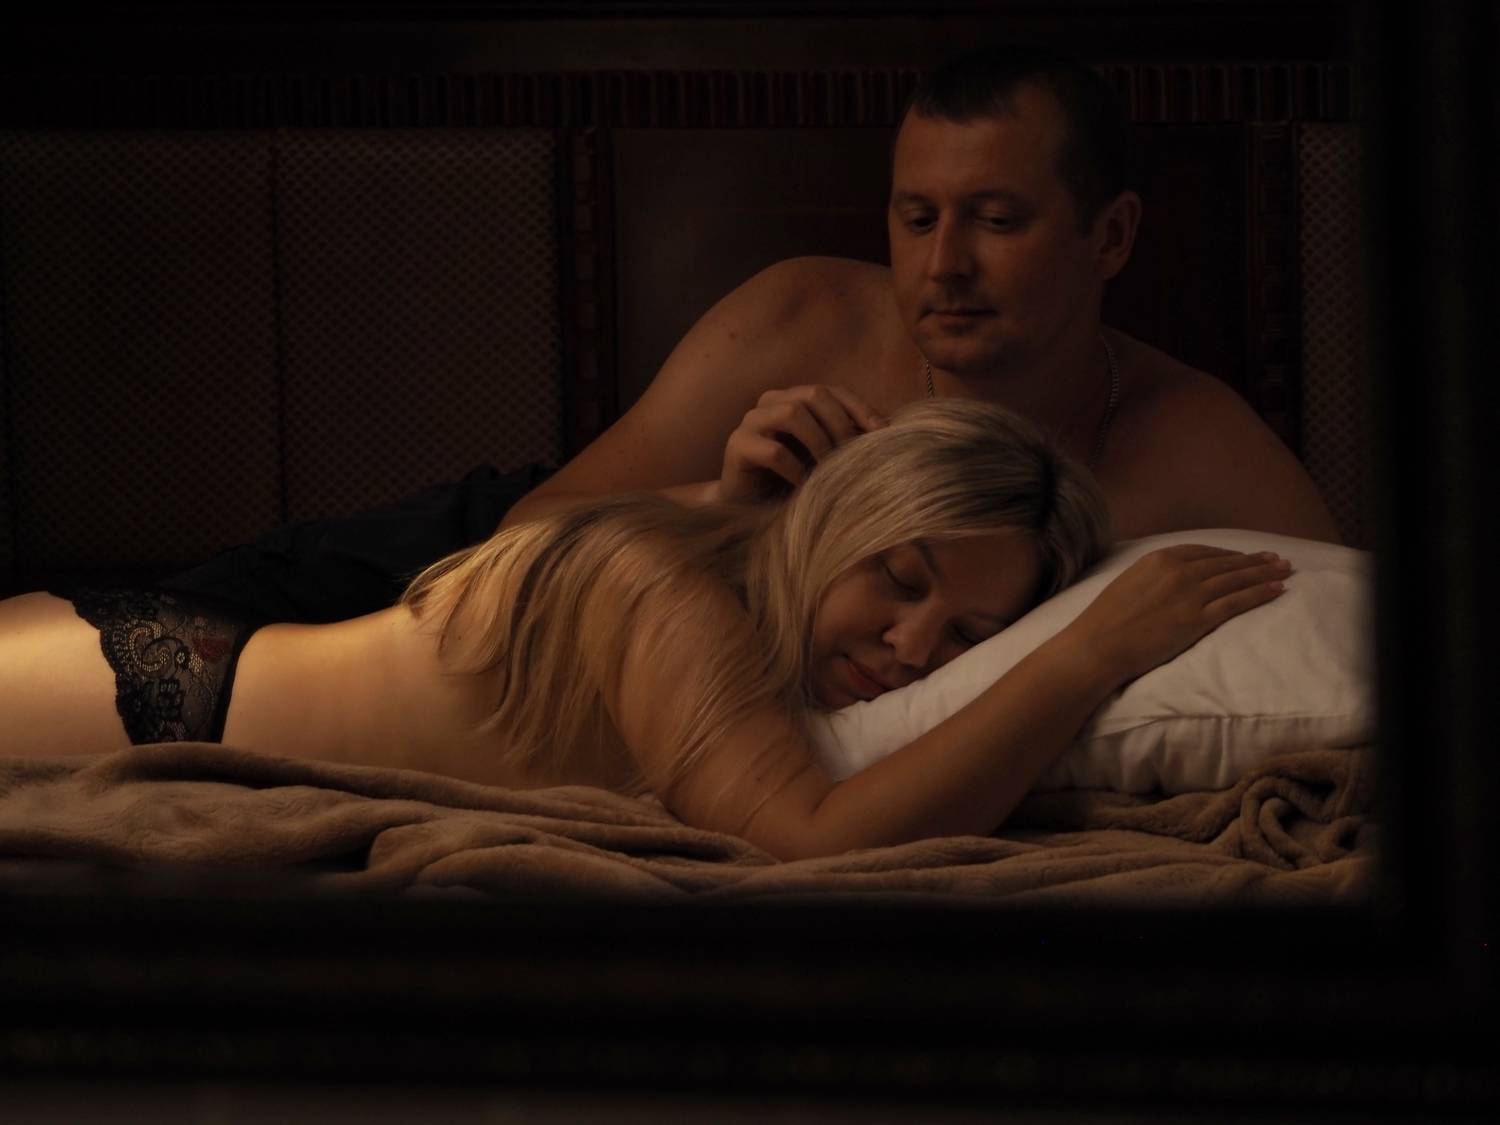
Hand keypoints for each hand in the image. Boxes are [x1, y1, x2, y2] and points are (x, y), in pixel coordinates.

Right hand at [717, 385, 886, 502]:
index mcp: (794, 399)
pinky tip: (805, 486)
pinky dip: (796, 469)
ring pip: (791, 413)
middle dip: (840, 424)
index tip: (883, 433)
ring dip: (819, 442)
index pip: (833, 391)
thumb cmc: (792, 481)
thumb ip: (845, 440)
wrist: (749, 508)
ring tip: (829, 470)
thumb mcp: (824, 457)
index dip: (859, 408)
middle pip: (813, 394)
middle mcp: (771, 402)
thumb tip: (888, 433)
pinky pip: (773, 451)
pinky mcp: (737, 447)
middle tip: (855, 455)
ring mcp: (751, 422)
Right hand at [1062, 545, 1292, 689]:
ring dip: (1264, 574)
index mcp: (1160, 558)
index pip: (1205, 552)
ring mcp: (1190, 594)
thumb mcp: (1128, 582)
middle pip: (1226, 563)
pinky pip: (1236, 602)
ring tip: (1284, 571)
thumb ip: (1153, 576)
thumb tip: (1168, 578)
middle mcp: (1179, 570)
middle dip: (1255, 561)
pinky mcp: (1198, 618)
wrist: (1098, 645)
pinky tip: (1277, 590)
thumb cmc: (1106, 620)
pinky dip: (1260, 594)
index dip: (1230, 554)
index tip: (1246, 555)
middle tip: (1278, 559)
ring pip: (1236, 579)